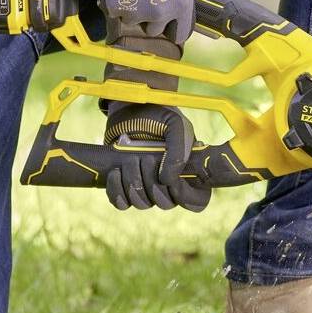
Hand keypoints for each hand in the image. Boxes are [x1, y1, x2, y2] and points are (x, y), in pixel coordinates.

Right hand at [92, 0, 200, 45]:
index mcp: (180, 5)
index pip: (179, 34)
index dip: (174, 26)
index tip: (169, 20)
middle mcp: (159, 14)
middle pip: (154, 29)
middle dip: (151, 18)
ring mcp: (135, 13)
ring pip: (133, 20)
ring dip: (133, 9)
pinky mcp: (114, 8)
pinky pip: (116, 12)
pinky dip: (116, 2)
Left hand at [101, 32, 210, 212]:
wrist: (130, 108)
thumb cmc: (158, 115)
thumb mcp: (175, 125)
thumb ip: (179, 150)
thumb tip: (166, 181)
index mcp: (189, 172)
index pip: (195, 201)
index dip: (185, 197)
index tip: (171, 181)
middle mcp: (169, 184)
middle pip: (165, 204)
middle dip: (152, 184)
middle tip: (145, 159)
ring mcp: (147, 186)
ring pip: (142, 203)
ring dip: (133, 183)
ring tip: (130, 160)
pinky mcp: (125, 186)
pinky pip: (122, 203)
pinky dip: (117, 191)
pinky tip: (116, 172)